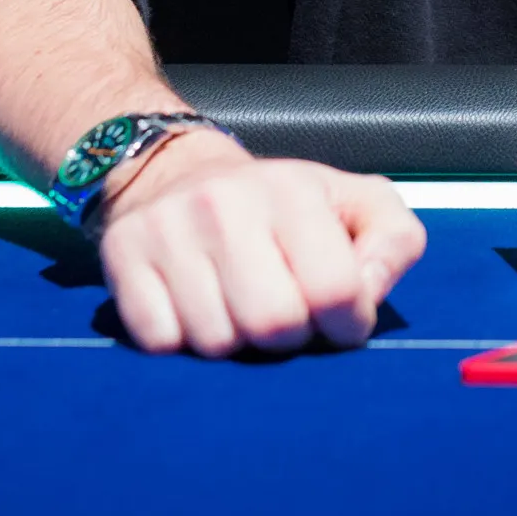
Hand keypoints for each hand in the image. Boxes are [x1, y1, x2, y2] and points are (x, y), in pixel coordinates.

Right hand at [95, 133, 426, 357]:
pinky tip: (194, 307)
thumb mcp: (356, 202)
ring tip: (238, 306)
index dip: (347, 322)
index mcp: (292, 190)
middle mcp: (225, 204)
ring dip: (235, 342)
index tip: (340, 318)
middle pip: (273, 325)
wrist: (176, 173)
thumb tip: (368, 296)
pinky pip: (161, 342)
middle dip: (289, 338)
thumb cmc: (282, 205)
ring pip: (216, 342)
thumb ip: (393, 241)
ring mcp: (168, 230)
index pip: (335, 289)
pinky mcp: (122, 258)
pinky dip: (182, 342)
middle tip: (286, 314)